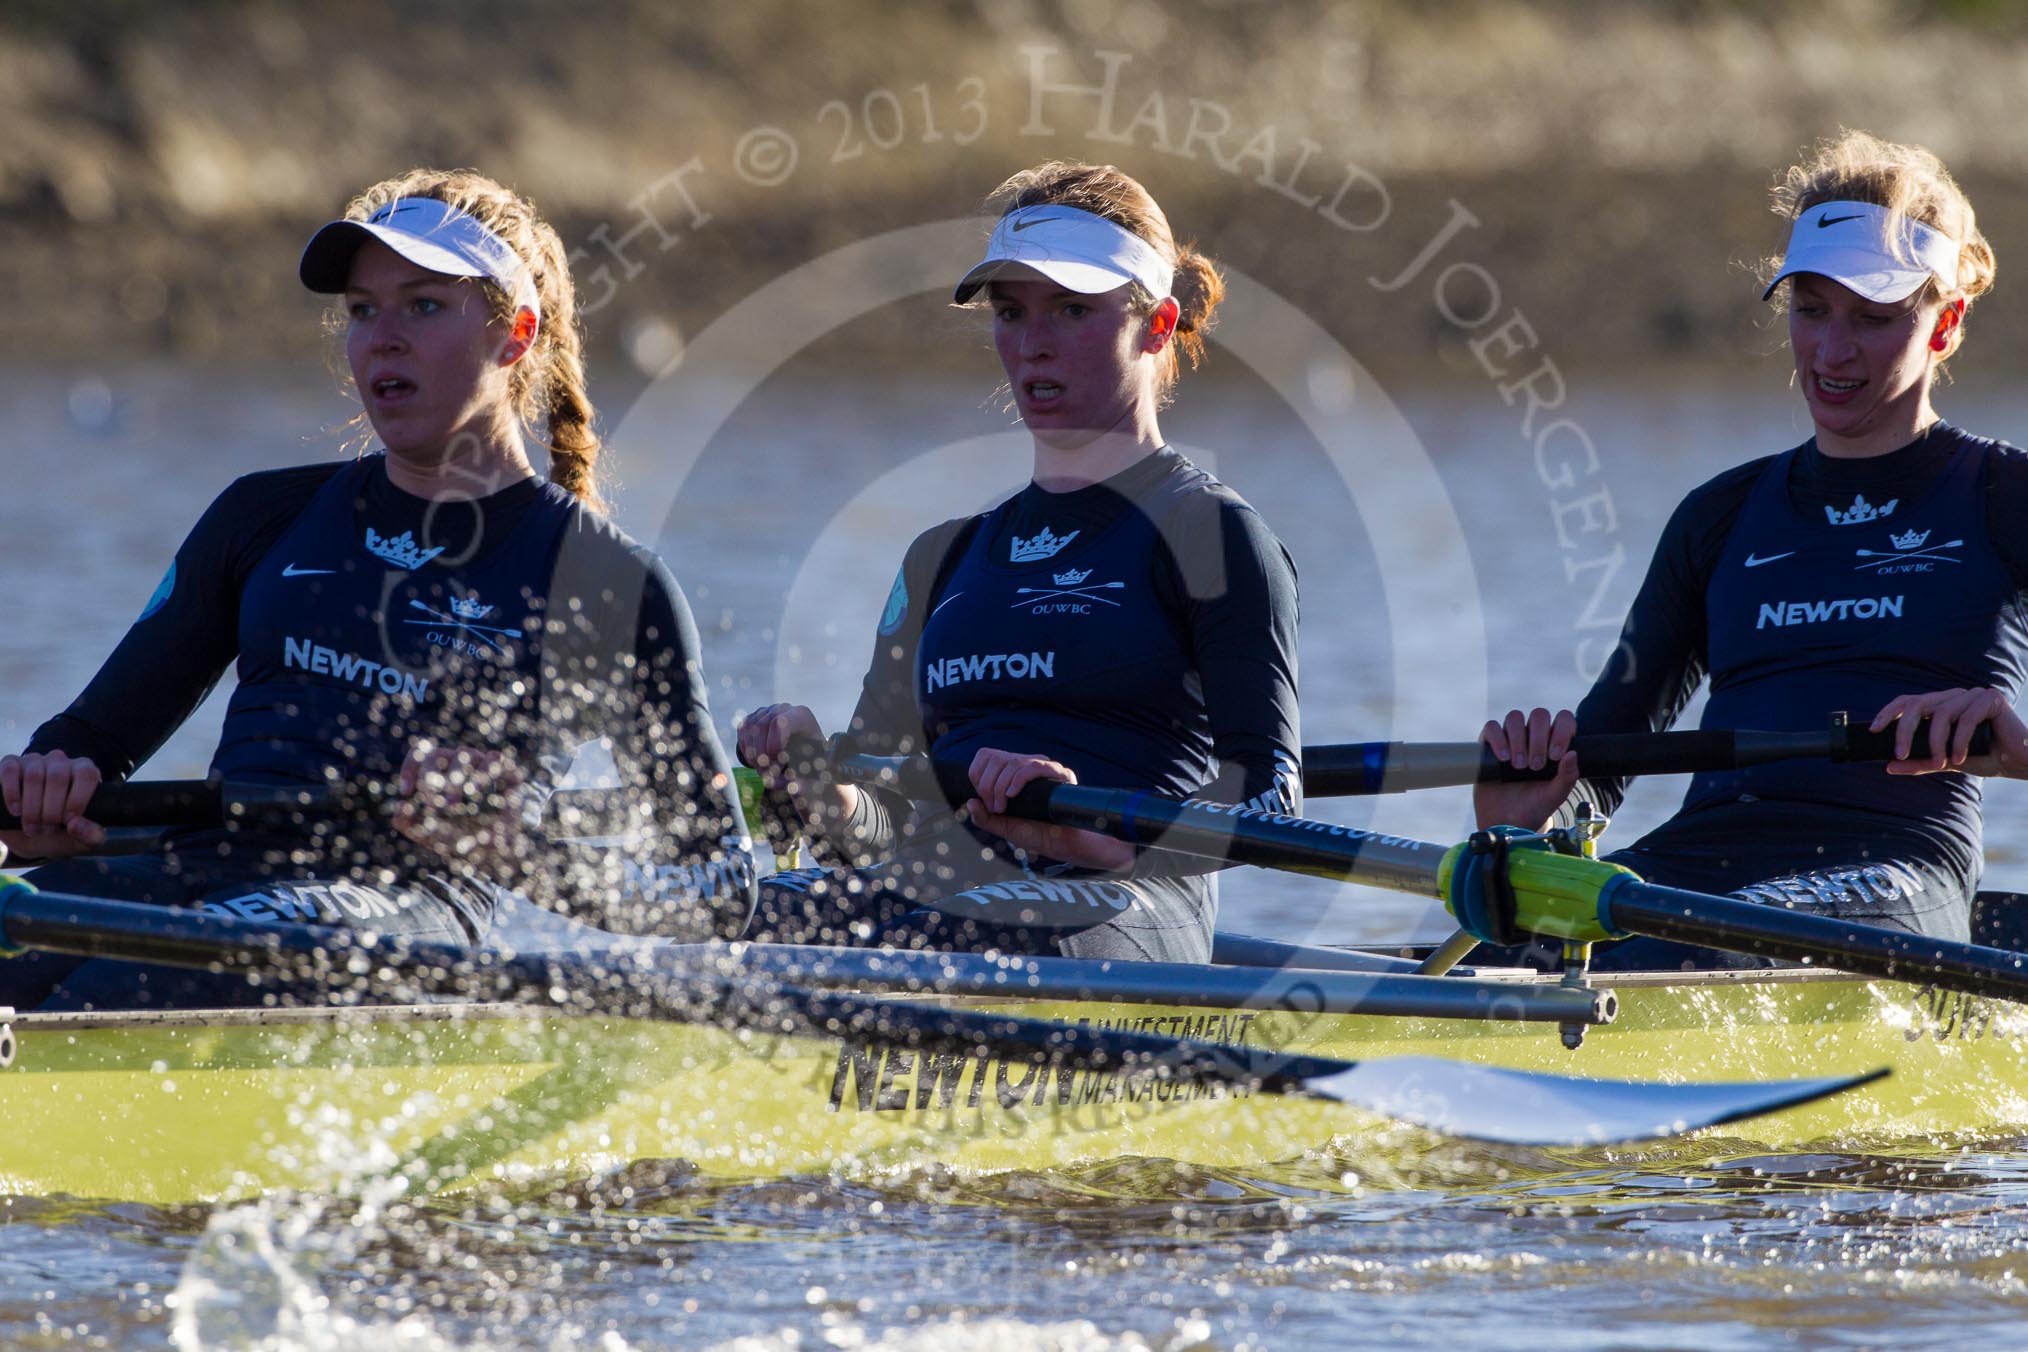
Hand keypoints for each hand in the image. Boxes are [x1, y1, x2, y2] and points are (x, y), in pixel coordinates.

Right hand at [0, 751, 107, 860]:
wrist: (25, 836)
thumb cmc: (58, 833)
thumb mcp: (80, 840)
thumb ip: (91, 836)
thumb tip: (76, 824)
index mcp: (85, 773)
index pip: (86, 774)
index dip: (78, 798)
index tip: (69, 820)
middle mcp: (61, 762)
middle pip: (58, 777)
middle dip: (51, 810)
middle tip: (47, 830)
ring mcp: (35, 761)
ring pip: (34, 775)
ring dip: (32, 807)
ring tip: (32, 827)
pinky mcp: (11, 765)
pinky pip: (10, 770)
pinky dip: (12, 792)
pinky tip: (16, 810)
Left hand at [390, 744, 528, 872]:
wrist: (496, 852)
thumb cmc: (459, 839)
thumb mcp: (429, 835)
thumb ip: (408, 823)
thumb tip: (398, 806)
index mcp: (437, 772)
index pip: (419, 756)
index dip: (410, 768)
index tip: (406, 792)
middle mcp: (459, 764)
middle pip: (437, 754)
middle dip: (431, 778)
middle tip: (431, 805)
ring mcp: (482, 764)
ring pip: (465, 753)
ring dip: (455, 779)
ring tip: (453, 806)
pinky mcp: (507, 771)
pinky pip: (494, 759)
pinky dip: (483, 773)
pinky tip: (476, 793)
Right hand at [734, 703, 853, 822]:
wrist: (804, 759)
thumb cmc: (810, 766)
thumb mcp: (810, 774)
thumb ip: (801, 781)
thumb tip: (788, 786)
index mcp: (802, 716)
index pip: (779, 723)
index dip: (772, 745)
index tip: (777, 765)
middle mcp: (784, 708)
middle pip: (762, 724)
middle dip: (761, 752)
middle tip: (766, 774)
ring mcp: (768, 711)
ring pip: (750, 727)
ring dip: (752, 753)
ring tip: (763, 771)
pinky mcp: (755, 717)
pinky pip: (743, 729)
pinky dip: (745, 748)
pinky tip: (755, 762)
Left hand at [962, 748, 1133, 871]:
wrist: (1064, 843)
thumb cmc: (1037, 834)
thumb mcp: (1004, 827)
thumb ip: (985, 818)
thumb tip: (969, 802)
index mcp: (1013, 772)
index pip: (986, 756)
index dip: (978, 776)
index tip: (985, 801)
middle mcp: (1027, 764)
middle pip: (996, 758)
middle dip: (987, 786)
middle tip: (995, 809)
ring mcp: (1043, 767)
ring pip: (1011, 761)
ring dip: (1000, 787)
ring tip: (1003, 807)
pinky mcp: (1058, 773)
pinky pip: (1032, 766)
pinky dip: (1017, 780)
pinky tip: (1012, 796)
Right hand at [1473, 707, 1580, 830]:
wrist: (1507, 822)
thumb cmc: (1535, 806)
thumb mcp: (1556, 794)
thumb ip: (1568, 776)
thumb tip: (1572, 754)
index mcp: (1554, 743)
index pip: (1563, 719)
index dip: (1562, 730)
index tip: (1556, 755)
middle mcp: (1532, 736)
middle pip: (1539, 715)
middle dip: (1538, 739)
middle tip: (1535, 766)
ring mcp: (1510, 738)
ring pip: (1515, 718)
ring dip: (1518, 739)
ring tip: (1518, 766)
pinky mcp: (1489, 745)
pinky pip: (1492, 728)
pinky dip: (1498, 738)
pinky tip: (1503, 758)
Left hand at [1874, 688, 2027, 778]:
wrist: (2020, 762)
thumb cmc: (1984, 758)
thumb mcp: (1945, 761)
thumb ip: (1919, 762)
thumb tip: (1889, 767)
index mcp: (1942, 704)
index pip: (1908, 701)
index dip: (1888, 713)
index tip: (1873, 730)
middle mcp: (1955, 695)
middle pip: (1918, 705)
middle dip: (1904, 731)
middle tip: (1899, 755)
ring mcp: (1973, 694)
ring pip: (1941, 714)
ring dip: (1936, 742)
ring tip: (1942, 762)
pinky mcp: (1992, 698)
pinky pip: (1966, 719)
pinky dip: (1959, 741)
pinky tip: (1959, 758)